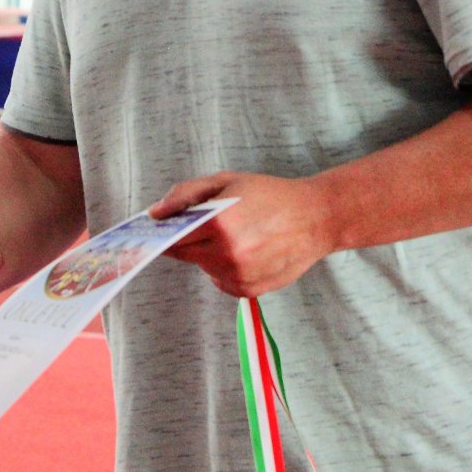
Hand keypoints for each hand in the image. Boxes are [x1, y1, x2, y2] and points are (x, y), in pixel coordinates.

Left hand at [148, 172, 338, 298]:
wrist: (316, 217)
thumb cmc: (271, 195)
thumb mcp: (226, 181)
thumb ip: (185, 195)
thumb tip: (155, 213)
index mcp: (219, 224)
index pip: (172, 238)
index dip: (164, 233)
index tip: (158, 231)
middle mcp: (227, 254)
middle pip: (186, 254)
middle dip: (189, 240)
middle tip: (211, 225)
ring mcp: (239, 275)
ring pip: (204, 268)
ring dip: (209, 254)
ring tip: (237, 235)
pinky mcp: (250, 290)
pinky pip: (221, 282)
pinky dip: (225, 269)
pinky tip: (245, 251)